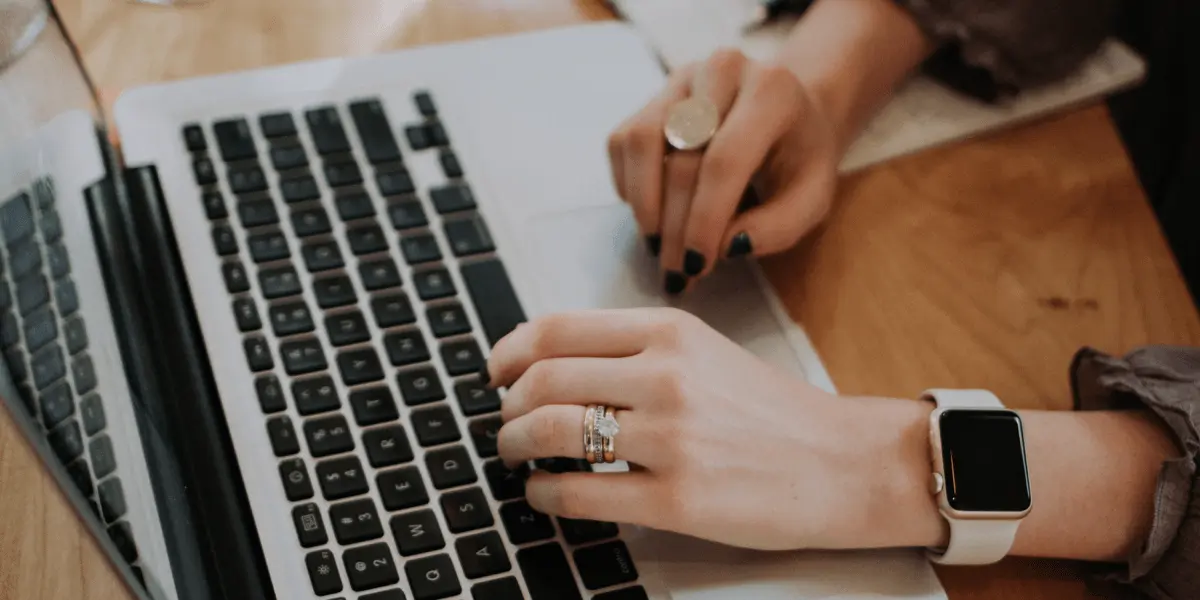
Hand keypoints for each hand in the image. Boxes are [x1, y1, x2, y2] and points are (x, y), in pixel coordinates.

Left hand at [486, 308, 943, 550]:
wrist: (843, 464)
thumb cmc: (772, 412)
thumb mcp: (705, 353)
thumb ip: (634, 350)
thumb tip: (551, 362)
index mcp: (670, 332)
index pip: (557, 328)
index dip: (509, 350)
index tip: (495, 370)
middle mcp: (666, 377)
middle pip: (543, 379)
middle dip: (506, 405)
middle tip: (504, 421)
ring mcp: (671, 439)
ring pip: (551, 432)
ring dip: (514, 445)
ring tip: (516, 455)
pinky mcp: (677, 499)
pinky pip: (579, 493)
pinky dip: (543, 494)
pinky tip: (543, 494)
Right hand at [607, 49, 838, 293]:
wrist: (789, 110)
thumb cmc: (800, 158)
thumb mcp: (812, 198)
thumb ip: (779, 227)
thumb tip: (727, 246)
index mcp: (771, 91)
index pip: (724, 160)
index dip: (704, 218)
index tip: (697, 265)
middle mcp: (722, 71)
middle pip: (681, 158)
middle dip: (675, 226)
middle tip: (677, 272)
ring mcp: (681, 79)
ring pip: (640, 142)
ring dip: (644, 204)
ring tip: (658, 245)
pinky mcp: (653, 95)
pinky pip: (623, 142)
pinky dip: (629, 185)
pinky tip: (653, 212)